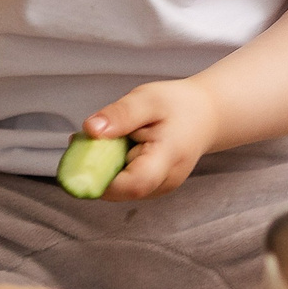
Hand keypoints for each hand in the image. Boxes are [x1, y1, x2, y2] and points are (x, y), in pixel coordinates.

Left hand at [83, 79, 219, 199]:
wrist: (206, 115)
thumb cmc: (178, 104)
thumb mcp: (148, 99)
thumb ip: (120, 115)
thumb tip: (89, 130)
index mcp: (168, 159)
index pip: (134, 184)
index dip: (102, 178)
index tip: (81, 157)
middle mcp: (164, 183)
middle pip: (119, 189)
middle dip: (95, 168)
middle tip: (87, 138)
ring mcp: (158, 189)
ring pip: (117, 189)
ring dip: (102, 167)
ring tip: (109, 138)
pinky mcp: (151, 188)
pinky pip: (122, 184)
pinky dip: (111, 167)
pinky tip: (116, 146)